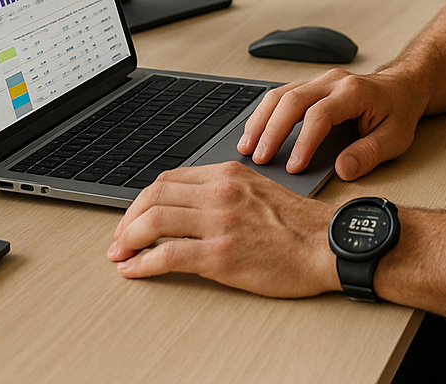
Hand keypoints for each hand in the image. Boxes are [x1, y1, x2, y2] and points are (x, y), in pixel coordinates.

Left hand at [107, 161, 337, 295]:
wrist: (326, 245)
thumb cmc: (298, 225)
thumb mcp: (258, 191)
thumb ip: (225, 192)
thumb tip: (190, 206)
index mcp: (229, 173)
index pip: (170, 179)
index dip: (143, 200)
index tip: (134, 217)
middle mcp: (221, 192)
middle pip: (154, 196)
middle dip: (128, 219)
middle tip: (119, 239)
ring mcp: (219, 222)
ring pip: (153, 221)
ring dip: (128, 241)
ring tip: (121, 256)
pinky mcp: (220, 254)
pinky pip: (167, 255)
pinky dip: (142, 264)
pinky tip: (135, 271)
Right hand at [237, 67, 427, 179]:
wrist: (402, 87)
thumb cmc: (398, 111)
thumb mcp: (395, 138)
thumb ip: (369, 154)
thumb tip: (342, 170)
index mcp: (354, 92)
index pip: (320, 114)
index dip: (304, 141)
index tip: (294, 167)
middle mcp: (333, 82)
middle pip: (292, 100)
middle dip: (271, 130)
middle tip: (259, 158)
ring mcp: (320, 81)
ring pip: (281, 94)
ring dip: (261, 120)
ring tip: (247, 146)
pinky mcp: (311, 86)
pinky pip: (282, 95)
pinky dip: (265, 113)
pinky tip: (255, 132)